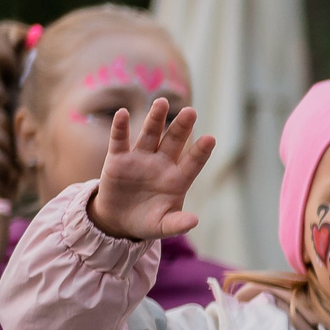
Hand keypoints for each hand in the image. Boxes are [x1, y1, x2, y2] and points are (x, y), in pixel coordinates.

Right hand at [89, 98, 215, 240]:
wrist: (118, 221)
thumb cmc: (147, 221)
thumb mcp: (162, 226)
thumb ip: (177, 224)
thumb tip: (194, 222)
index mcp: (177, 179)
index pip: (192, 162)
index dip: (201, 151)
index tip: (211, 139)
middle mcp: (161, 164)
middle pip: (173, 141)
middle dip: (181, 127)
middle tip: (191, 112)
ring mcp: (140, 159)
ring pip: (149, 135)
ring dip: (155, 119)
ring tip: (162, 102)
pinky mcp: (118, 159)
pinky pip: (119, 140)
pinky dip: (119, 127)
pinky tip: (122, 113)